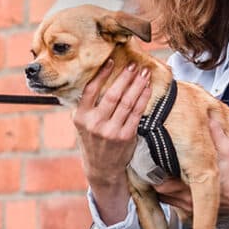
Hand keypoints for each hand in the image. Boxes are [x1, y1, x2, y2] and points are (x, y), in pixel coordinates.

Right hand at [73, 61, 150, 220]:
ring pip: (127, 102)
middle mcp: (94, 123)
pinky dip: (143, 99)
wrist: (102, 168)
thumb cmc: (94, 140)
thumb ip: (89, 106)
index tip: (112, 61)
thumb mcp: (83, 124)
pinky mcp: (126, 137)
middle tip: (134, 65)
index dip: (102, 74)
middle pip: (112, 94)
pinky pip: (137, 113)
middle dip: (125, 78)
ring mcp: (110, 131)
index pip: (91, 90)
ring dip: (137, 85)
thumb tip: (100, 78)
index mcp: (81, 117)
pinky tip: (147, 89)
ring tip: (144, 73)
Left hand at [153, 118, 228, 220]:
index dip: (154, 168)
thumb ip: (216, 134)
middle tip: (157, 164)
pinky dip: (172, 194)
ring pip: (165, 198)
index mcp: (193, 185)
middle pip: (159, 190)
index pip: (160, 180)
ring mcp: (190, 207)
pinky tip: (178, 184)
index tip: (154, 157)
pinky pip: (175, 204)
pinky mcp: (195, 211)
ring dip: (164, 187)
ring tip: (166, 173)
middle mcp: (188, 200)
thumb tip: (210, 118)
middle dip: (156, 177)